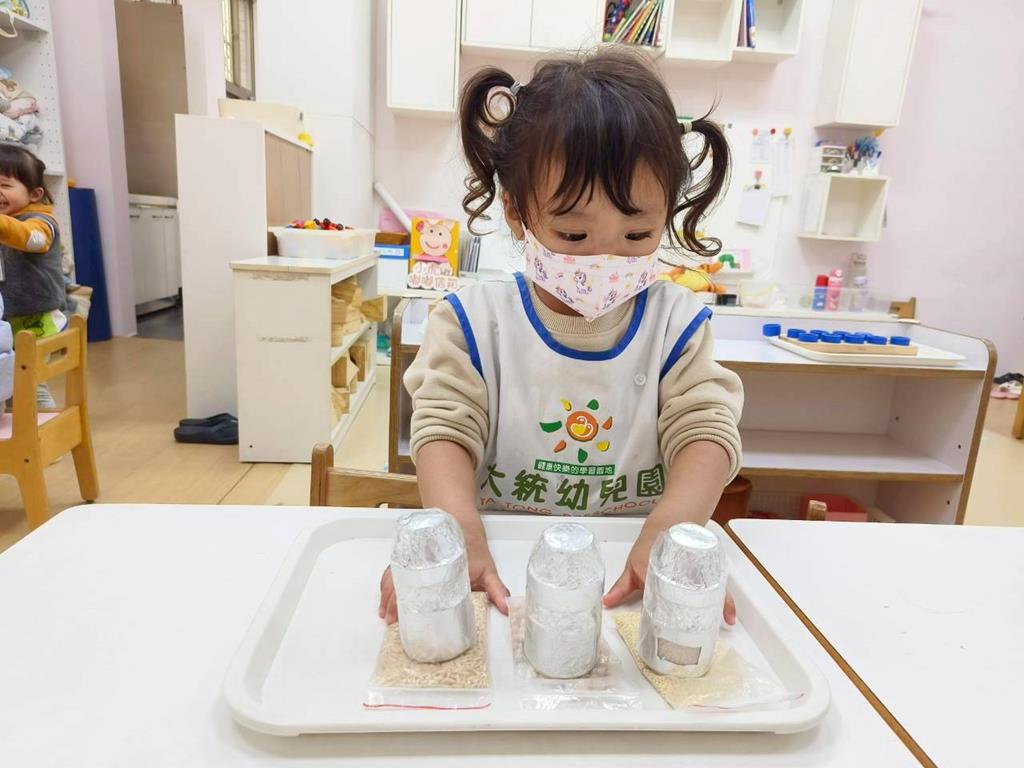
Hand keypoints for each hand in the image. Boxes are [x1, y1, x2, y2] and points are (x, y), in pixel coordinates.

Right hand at [377, 542, 509, 623]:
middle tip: (390, 622)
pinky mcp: (409, 557)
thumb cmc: (473, 546)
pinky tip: (385, 599)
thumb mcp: (487, 569)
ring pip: (394, 579)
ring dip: (387, 597)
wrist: (459, 518)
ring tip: (384, 615)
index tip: (402, 618)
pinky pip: (392, 572)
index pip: (422, 590)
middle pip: (402, 585)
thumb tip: (507, 608)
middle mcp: (421, 565)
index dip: (411, 606)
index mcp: (439, 570)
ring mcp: (412, 560)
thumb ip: (496, 589)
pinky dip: (386, 585)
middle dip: (394, 605)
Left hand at [603, 529, 735, 624]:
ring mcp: (696, 571)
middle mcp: (680, 572)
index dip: (661, 615)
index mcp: (658, 572)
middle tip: (689, 636)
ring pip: (706, 593)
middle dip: (688, 617)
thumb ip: (622, 587)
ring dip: (712, 610)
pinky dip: (725, 602)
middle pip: (686, 598)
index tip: (662, 631)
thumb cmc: (650, 545)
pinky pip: (719, 588)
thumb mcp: (633, 565)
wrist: (670, 521)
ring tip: (715, 628)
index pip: (661, 597)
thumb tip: (606, 603)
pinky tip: (728, 618)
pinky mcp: (707, 571)